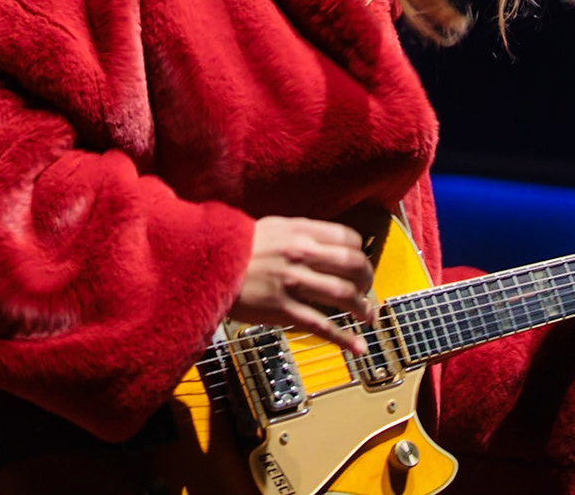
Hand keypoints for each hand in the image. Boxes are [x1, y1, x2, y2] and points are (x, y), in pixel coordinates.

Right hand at [231, 216, 376, 354]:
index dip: (360, 253)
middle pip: (353, 265)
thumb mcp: (274, 227)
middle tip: (367, 290)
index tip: (359, 264)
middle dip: (367, 280)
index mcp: (301, 232)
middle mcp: (302, 255)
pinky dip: (344, 338)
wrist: (207, 265)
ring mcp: (293, 283)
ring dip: (362, 308)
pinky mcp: (283, 310)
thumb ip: (303, 234)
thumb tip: (329, 244)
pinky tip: (358, 347)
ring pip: (343, 295)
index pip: (349, 239)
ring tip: (367, 316)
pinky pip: (322, 326)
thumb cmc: (238, 247)